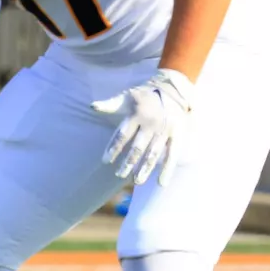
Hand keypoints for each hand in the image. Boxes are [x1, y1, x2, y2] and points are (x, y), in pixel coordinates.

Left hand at [91, 69, 193, 185]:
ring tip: (137, 181)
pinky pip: (173, 154)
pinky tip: (161, 183)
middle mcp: (150, 122)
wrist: (172, 87)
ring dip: (145, 169)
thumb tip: (92, 106)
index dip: (113, 149)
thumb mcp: (126, 96)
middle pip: (137, 147)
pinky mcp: (177, 134)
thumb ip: (110, 104)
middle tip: (119, 174)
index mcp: (136, 114)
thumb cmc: (144, 95)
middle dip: (128, 162)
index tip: (105, 161)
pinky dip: (167, 169)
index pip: (122, 135)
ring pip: (153, 153)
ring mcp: (165, 129)